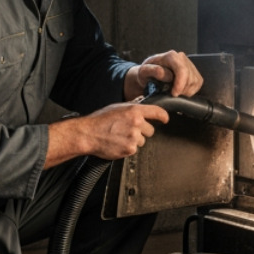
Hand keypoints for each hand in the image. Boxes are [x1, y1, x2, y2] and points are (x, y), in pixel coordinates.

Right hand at [46, 102, 168, 163]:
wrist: (88, 134)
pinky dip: (128, 148)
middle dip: (143, 131)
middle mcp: (137, 123)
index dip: (163, 116)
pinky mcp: (130, 149)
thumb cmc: (100, 120)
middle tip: (128, 130)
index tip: (165, 119)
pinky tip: (117, 143)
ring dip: (134, 140)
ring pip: (142, 141)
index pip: (157, 112)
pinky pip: (134, 149)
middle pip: (151, 130)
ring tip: (120, 137)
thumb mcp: (117, 107)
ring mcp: (134, 137)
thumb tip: (142, 104)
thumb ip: (132, 107)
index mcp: (134, 111)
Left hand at [124, 50, 203, 98]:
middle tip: (172, 94)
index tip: (174, 94)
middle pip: (190, 77)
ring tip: (174, 91)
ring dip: (185, 91)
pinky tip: (180, 90)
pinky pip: (197, 84)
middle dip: (182, 90)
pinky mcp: (194, 72)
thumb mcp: (144, 72)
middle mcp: (181, 57)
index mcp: (170, 56)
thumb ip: (152, 71)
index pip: (182, 70)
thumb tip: (163, 73)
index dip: (180, 83)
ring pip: (195, 82)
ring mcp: (189, 64)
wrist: (150, 75)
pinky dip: (190, 91)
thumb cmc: (147, 73)